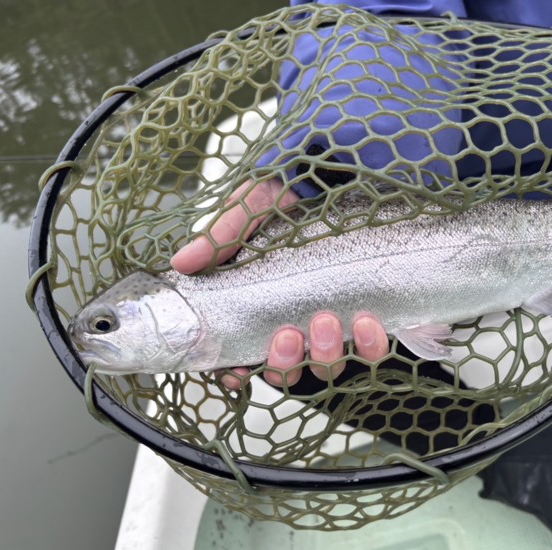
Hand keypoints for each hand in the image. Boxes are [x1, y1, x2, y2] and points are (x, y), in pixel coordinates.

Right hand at [170, 179, 388, 388]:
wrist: (337, 175)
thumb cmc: (288, 196)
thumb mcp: (249, 210)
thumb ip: (220, 238)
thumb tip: (181, 262)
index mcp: (258, 305)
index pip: (240, 354)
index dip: (235, 372)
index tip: (237, 372)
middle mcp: (293, 321)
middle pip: (286, 371)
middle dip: (285, 364)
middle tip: (287, 335)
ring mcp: (330, 323)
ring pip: (325, 367)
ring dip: (324, 355)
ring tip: (326, 320)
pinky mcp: (366, 317)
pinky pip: (370, 350)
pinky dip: (369, 345)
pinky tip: (367, 322)